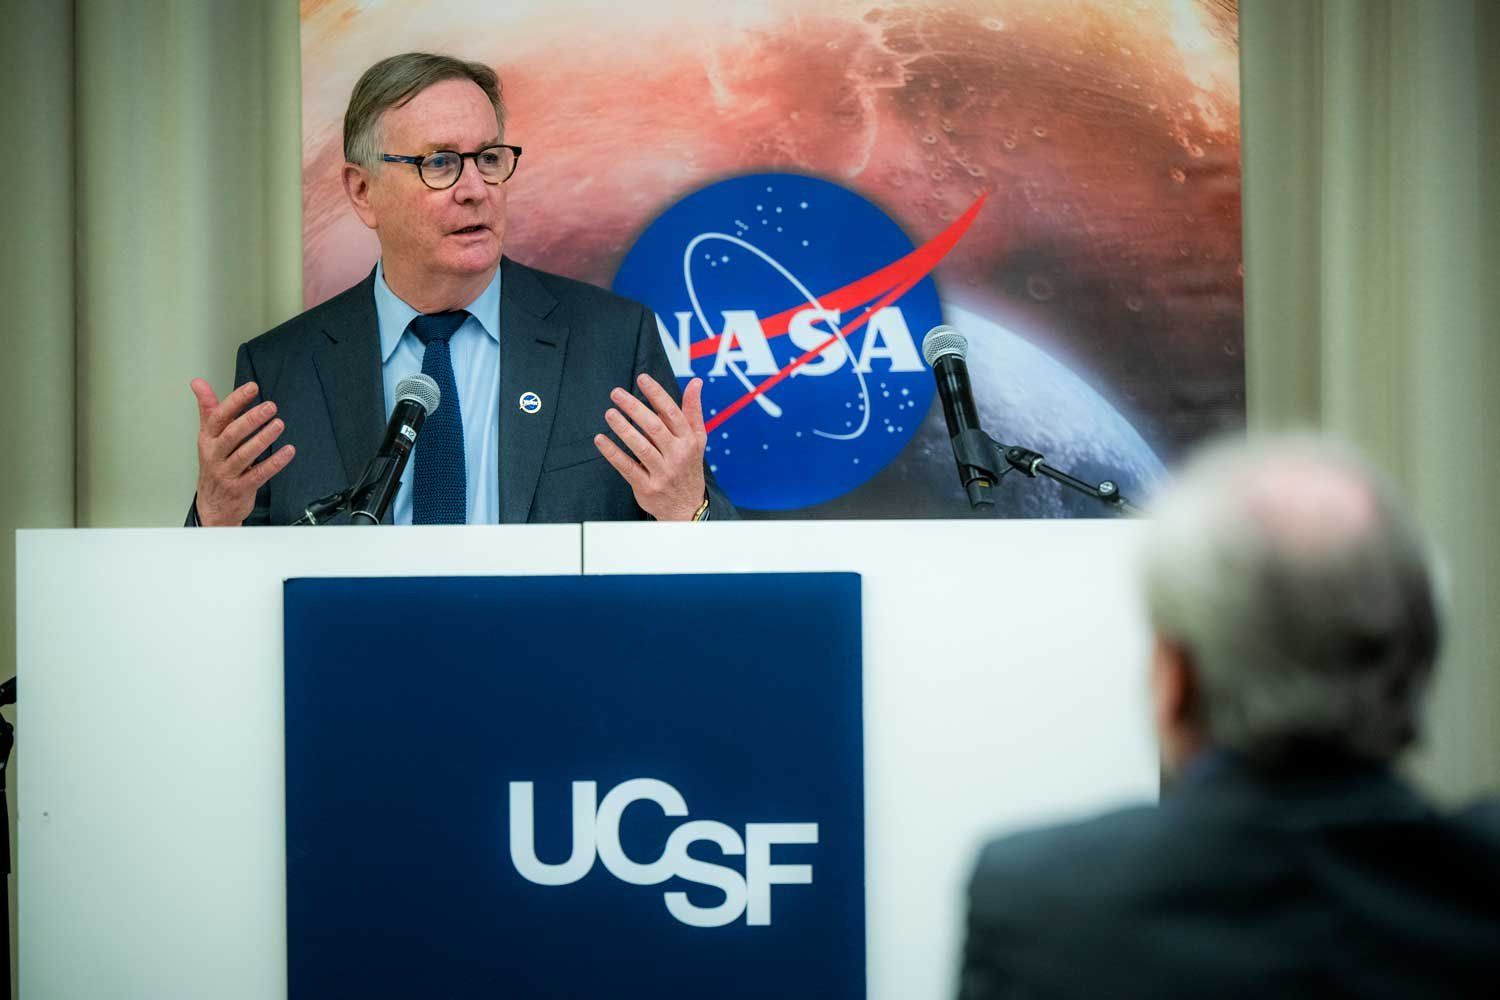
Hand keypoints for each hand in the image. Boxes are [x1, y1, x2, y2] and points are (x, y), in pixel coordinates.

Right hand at [190, 378, 294, 525]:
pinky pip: (259, 474)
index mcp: (208, 439)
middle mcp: (215, 454)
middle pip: (231, 434)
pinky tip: (288, 451)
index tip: (252, 388)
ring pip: (244, 454)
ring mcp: (227, 472)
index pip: (218, 416)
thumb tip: (198, 382)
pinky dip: (275, 462)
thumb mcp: (208, 436)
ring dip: (263, 438)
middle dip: (251, 419)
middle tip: (270, 406)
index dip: (235, 401)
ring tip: (279, 424)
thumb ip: (208, 409)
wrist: (212, 505)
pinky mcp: (241, 488)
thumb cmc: (214, 465)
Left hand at [594, 374, 707, 521]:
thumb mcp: (697, 439)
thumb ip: (693, 410)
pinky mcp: (647, 487)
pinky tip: (600, 439)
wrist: (687, 507)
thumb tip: (696, 382)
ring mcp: (662, 472)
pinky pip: (627, 467)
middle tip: (616, 393)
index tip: (641, 379)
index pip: (672, 413)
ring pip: (640, 447)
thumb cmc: (688, 466)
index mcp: (689, 440)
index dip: (656, 394)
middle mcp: (677, 455)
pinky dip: (613, 453)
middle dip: (634, 408)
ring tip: (609, 413)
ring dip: (623, 428)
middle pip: (654, 427)